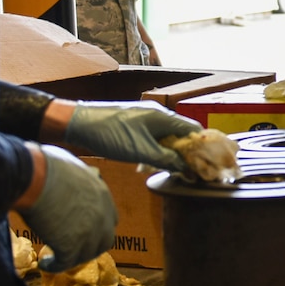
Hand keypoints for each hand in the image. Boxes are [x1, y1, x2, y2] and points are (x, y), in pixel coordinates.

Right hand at [19, 145, 116, 269]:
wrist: (34, 176)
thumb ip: (75, 176)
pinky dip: (55, 266)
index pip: (110, 219)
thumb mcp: (70, 165)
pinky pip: (65, 263)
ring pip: (86, 255)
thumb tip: (66, 174)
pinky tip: (44, 264)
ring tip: (55, 258)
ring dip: (72, 258)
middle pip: (104, 240)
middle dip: (90, 246)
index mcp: (102, 194)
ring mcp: (88, 232)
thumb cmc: (45, 164)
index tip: (82, 230)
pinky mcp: (71, 245)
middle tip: (72, 248)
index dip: (97, 227)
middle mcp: (102, 215)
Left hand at [63, 101, 198, 172]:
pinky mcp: (136, 123)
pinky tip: (153, 162)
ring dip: (171, 152)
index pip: (194, 129)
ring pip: (168, 136)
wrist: (79, 123)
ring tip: (171, 169)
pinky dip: (159, 148)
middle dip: (187, 152)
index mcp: (163, 117)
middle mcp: (158, 114)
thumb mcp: (142, 152)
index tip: (206, 164)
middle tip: (189, 171)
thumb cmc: (110, 134)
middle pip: (183, 133)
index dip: (202, 147)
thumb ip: (167, 160)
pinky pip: (156, 136)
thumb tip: (188, 168)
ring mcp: (146, 117)